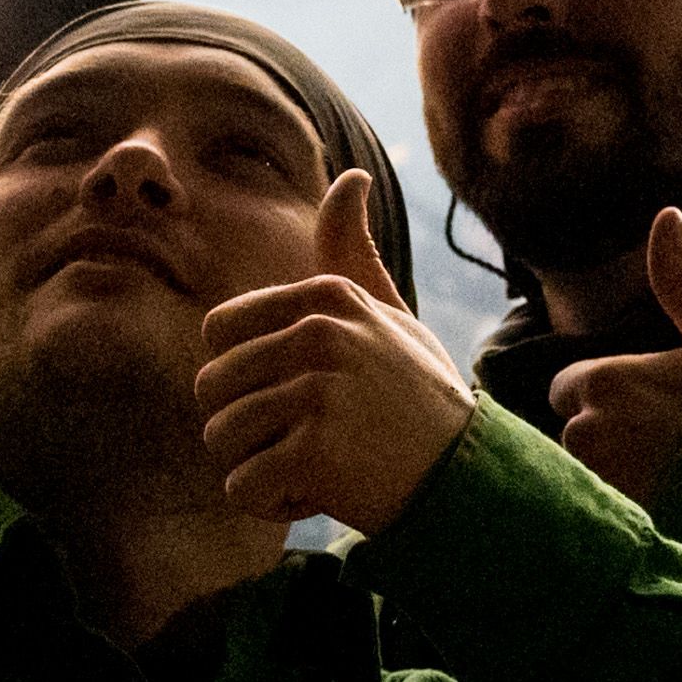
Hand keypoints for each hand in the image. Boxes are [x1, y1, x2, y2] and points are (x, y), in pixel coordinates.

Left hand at [194, 172, 474, 534]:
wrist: (470, 477)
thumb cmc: (418, 397)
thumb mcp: (388, 315)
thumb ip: (352, 252)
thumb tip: (349, 177)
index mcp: (327, 297)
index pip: (218, 332)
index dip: (244, 373)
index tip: (295, 392)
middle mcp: (319, 335)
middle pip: (210, 389)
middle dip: (246, 426)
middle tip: (305, 438)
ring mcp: (317, 392)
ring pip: (220, 439)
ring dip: (257, 467)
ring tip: (314, 465)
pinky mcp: (315, 452)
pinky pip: (240, 487)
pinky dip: (272, 505)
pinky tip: (319, 494)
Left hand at [543, 209, 681, 502]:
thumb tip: (667, 214)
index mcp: (601, 381)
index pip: (570, 386)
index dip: (609, 394)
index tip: (654, 406)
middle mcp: (584, 433)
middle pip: (576, 431)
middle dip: (610, 436)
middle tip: (672, 443)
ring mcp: (596, 483)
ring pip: (587, 472)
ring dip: (617, 473)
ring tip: (674, 477)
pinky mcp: (612, 524)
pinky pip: (603, 511)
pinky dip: (627, 508)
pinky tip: (670, 507)